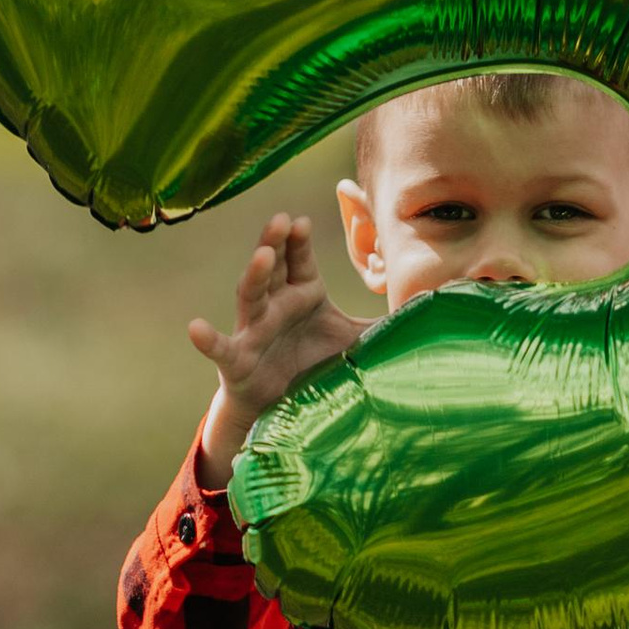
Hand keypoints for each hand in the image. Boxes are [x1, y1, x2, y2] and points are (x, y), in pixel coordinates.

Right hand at [188, 212, 365, 479]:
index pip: (299, 260)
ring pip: (250, 297)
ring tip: (260, 256)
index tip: (303, 220)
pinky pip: (221, 349)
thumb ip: (388, 324)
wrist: (282, 409)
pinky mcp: (238, 362)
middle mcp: (276, 306)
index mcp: (302, 294)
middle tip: (282, 221)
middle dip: (275, 243)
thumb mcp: (356, 342)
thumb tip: (434, 310)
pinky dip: (207, 339)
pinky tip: (195, 327)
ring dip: (253, 275)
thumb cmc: (317, 365)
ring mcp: (254, 331)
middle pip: (273, 267)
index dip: (298, 241)